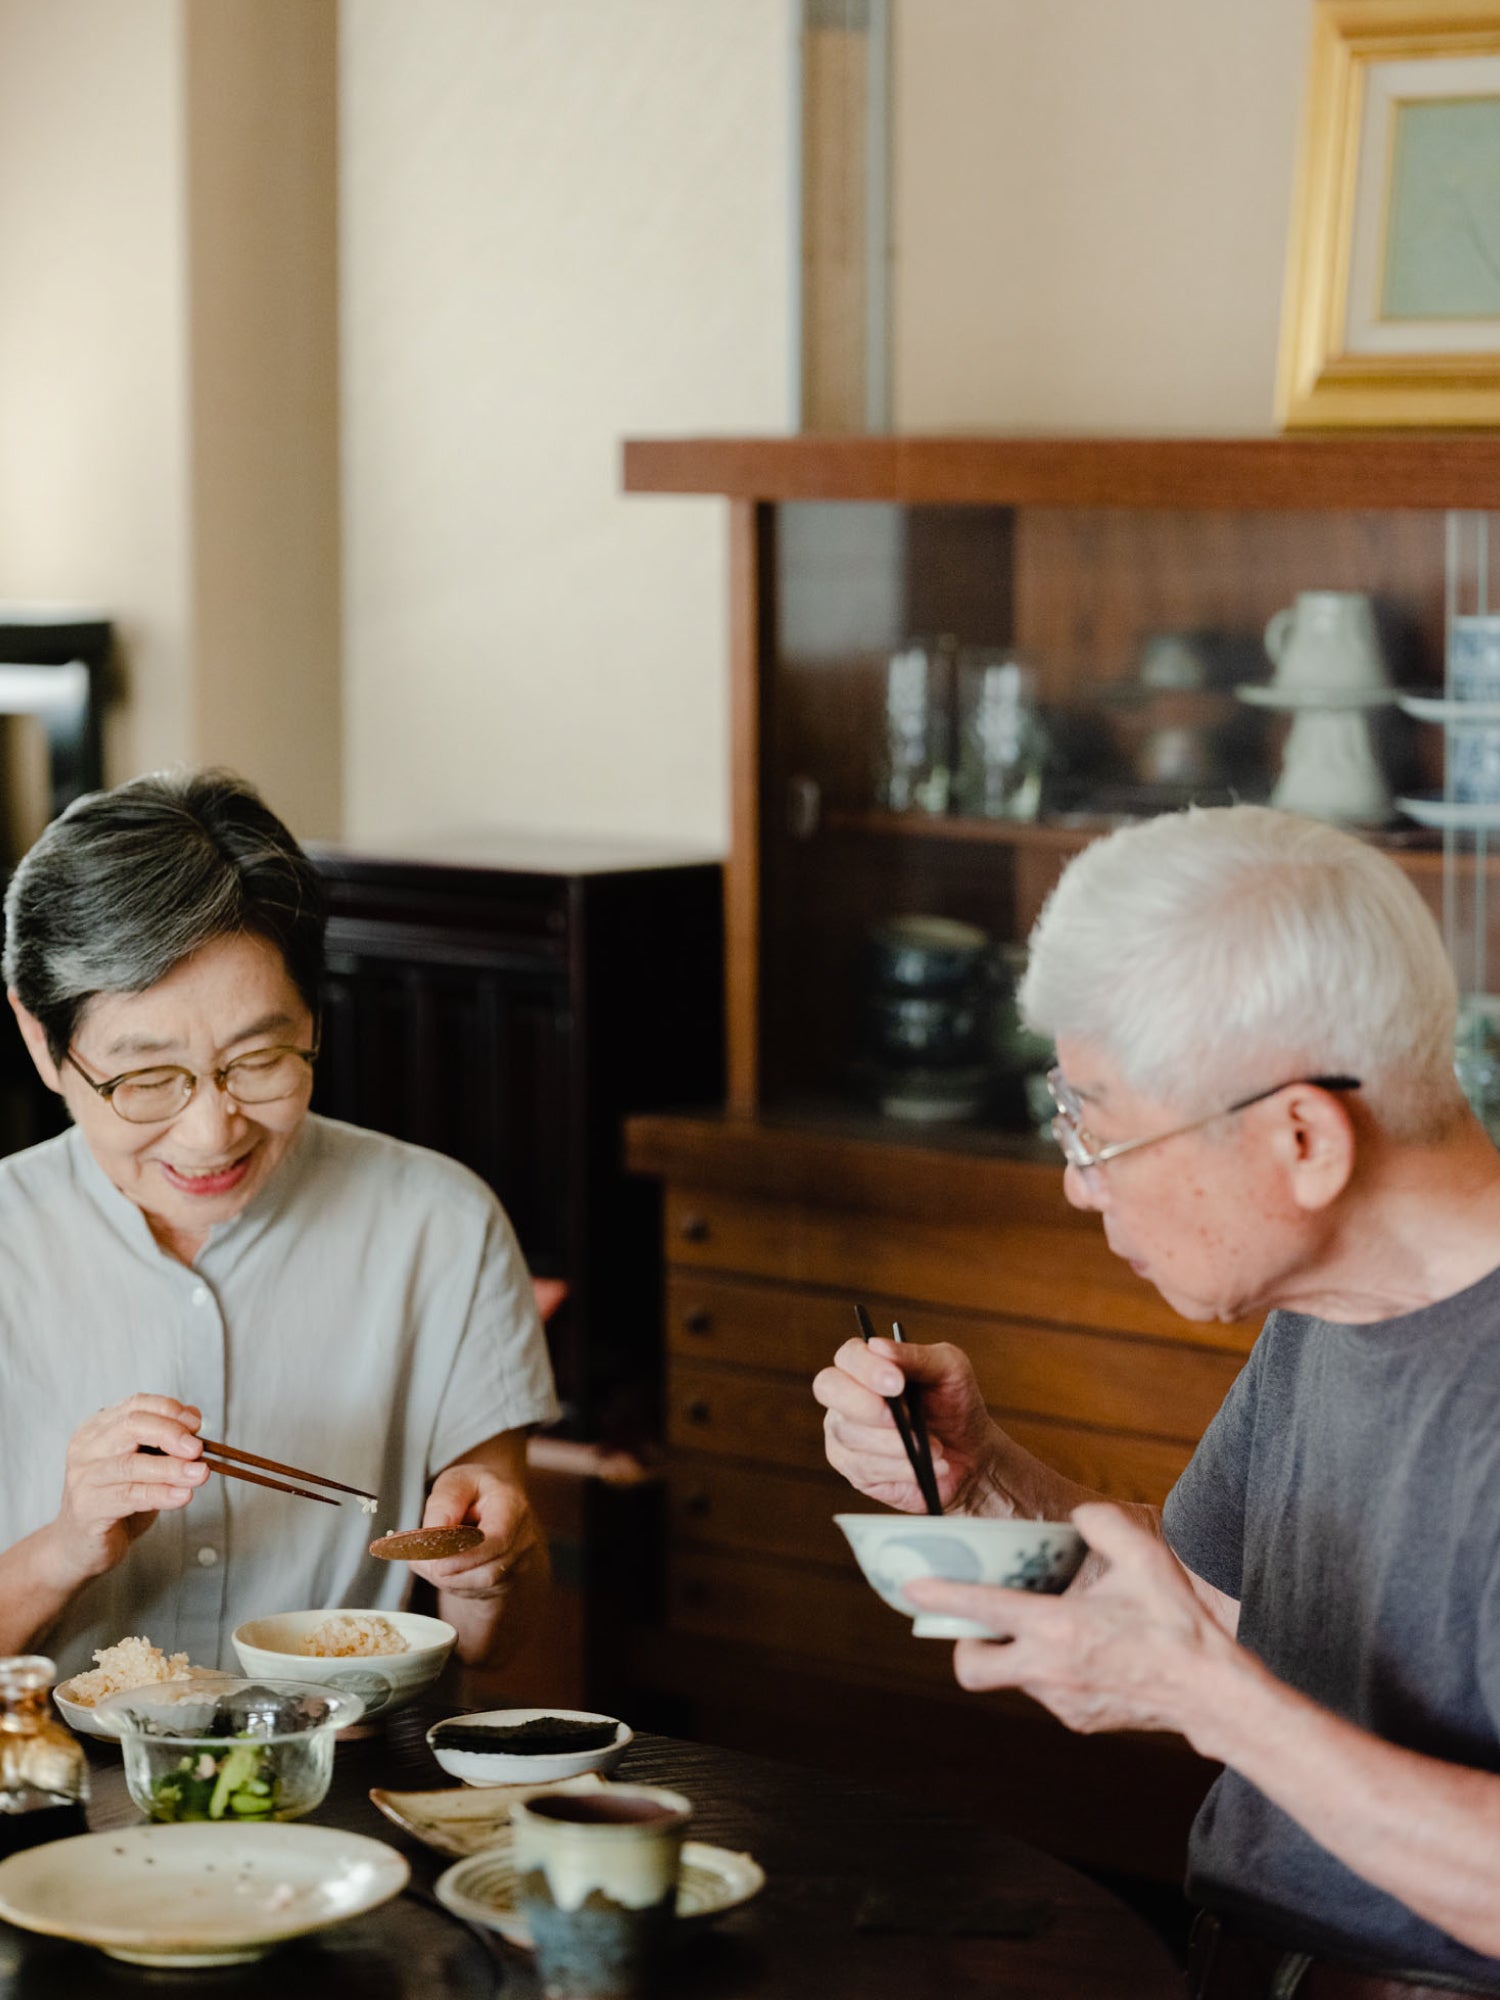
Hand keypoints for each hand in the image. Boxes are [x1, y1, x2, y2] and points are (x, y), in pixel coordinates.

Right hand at [44, 1395, 207, 1588]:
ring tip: (200, 1474)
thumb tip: (194, 1417)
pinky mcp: (87, 1509)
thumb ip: (163, 1441)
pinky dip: (161, 1494)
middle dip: (171, 1434)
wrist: (80, 1547)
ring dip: (172, 1468)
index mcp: (97, 1429)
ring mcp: (83, 1479)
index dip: (170, 1410)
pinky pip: (129, 1496)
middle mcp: (86, 1449)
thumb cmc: (115, 1500)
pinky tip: (183, 1495)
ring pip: (132, 1464)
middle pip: (132, 1426)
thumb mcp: (142, 1464)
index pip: (136, 1405)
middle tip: (198, 1449)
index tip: (197, 1424)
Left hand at [410, 1461, 541, 1599]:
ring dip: (448, 1579)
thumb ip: (441, 1508)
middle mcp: (523, 1537)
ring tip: (432, 1556)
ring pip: (480, 1586)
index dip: (468, 1558)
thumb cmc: (474, 1486)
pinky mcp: (508, 1578)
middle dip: (449, 1574)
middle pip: (488, 1572)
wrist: (496, 1493)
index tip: (438, 1566)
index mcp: (512, 1506)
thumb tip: (431, 1542)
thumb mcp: (453, 1482)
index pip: (498, 1540)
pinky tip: (447, 1562)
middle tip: (421, 1559)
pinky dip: (455, 1583)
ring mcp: (519, 1561)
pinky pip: (478, 1591)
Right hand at [813, 1336, 994, 1513]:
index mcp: (867, 1364)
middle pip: (828, 1388)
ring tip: (935, 1447)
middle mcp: (847, 1395)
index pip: (848, 1356)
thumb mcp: (949, 1370)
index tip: (897, 1382)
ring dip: (896, 1444)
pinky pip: (864, 1468)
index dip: (866, 1367)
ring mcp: (845, 1433)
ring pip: (850, 1434)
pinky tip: (928, 1466)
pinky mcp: (855, 1470)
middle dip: (864, 1404)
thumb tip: (877, 1345)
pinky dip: (901, 1468)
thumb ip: (916, 1356)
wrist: (972, 1454)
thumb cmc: (956, 1404)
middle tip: (900, 1419)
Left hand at [903, 1502, 1240, 1740]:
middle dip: (964, 1644)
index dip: (940, 1596)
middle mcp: (1048, 1670)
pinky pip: (1044, 1691)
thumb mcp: (1145, 1558)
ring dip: (1016, 1653)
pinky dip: (1048, 1669)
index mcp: (1057, 1628)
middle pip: (972, 1667)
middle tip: (981, 1620)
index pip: (981, 1609)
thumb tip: (1076, 1519)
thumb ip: (1103, 1524)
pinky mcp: (1078, 1720)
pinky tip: (1081, 1651)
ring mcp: (1060, 1702)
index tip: (912, 1587)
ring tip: (1047, 1626)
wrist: (1212, 1696)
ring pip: (1012, 1679)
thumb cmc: (1178, 1626)